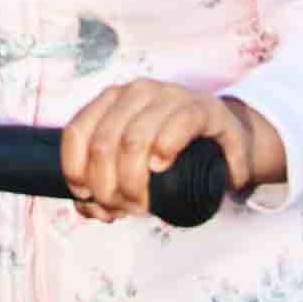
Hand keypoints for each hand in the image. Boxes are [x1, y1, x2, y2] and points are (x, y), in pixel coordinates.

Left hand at [60, 79, 278, 221]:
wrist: (229, 143)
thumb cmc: (176, 155)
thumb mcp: (136, 166)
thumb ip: (107, 183)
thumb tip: (86, 206)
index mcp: (112, 100)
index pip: (77, 131)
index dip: (74, 168)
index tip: (85, 196)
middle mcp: (136, 92)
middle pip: (104, 142)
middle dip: (107, 186)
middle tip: (123, 209)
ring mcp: (170, 96)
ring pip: (134, 138)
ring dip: (132, 181)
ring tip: (142, 204)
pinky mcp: (204, 108)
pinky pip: (179, 123)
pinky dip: (165, 148)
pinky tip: (161, 166)